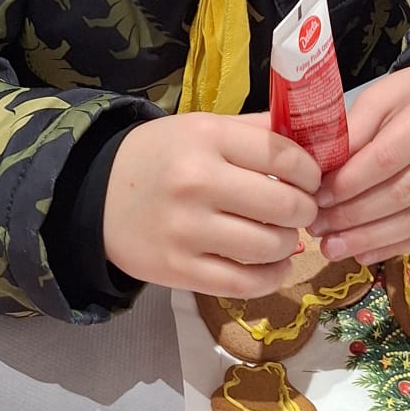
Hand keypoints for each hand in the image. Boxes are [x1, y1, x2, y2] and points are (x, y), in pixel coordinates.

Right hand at [102, 109, 319, 295]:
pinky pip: (245, 283)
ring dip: (288, 244)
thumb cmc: (160, 156)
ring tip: (283, 237)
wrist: (96, 194)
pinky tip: (274, 266)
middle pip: (283, 204)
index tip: (311, 180)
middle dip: (305, 210)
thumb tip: (313, 139)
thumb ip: (255, 130)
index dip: (311, 172)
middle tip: (301, 211)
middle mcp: (197, 182)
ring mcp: (187, 230)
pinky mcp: (179, 270)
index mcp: (207, 138)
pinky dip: (272, 277)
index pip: (283, 156)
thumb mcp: (202, 128)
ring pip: (269, 246)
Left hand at [314, 65, 409, 261]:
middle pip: (402, 194)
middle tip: (318, 229)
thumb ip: (353, 131)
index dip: (348, 184)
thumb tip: (320, 176)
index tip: (316, 198)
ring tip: (333, 247)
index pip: (386, 159)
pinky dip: (396, 247)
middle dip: (354, 216)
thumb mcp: (383, 97)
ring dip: (371, 239)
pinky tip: (364, 253)